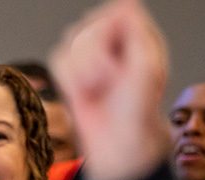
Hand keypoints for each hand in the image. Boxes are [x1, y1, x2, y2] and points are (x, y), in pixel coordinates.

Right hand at [50, 0, 169, 179]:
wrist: (117, 141)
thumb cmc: (138, 109)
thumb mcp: (147, 67)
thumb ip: (137, 31)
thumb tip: (127, 2)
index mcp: (136, 36)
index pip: (112, 12)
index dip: (107, 32)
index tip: (115, 54)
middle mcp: (113, 42)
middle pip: (86, 24)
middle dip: (92, 54)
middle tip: (107, 77)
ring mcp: (90, 57)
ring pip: (68, 41)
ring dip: (80, 69)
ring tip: (96, 87)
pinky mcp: (71, 72)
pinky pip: (57, 59)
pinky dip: (68, 78)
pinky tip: (83, 92)